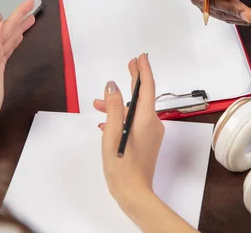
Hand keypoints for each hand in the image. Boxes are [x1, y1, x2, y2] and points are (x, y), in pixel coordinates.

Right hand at [94, 54, 164, 210]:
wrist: (134, 192)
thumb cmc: (121, 165)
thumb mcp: (112, 133)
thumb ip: (114, 107)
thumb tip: (113, 85)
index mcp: (146, 118)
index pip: (147, 87)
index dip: (143, 70)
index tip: (140, 57)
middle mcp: (153, 123)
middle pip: (143, 96)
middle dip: (134, 80)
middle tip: (128, 65)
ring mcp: (152, 133)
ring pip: (136, 111)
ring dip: (120, 105)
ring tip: (97, 105)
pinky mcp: (148, 142)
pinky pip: (136, 122)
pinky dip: (123, 118)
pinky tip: (106, 123)